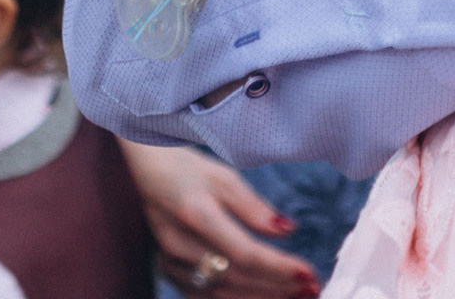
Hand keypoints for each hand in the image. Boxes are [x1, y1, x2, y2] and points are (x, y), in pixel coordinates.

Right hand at [118, 141, 320, 297]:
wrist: (143, 173)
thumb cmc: (187, 169)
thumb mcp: (223, 176)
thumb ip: (255, 207)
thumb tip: (289, 231)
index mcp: (195, 213)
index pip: (243, 253)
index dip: (278, 268)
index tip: (308, 273)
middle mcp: (180, 244)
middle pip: (236, 278)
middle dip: (277, 288)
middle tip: (311, 289)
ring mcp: (171, 263)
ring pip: (221, 295)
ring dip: (262, 298)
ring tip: (295, 295)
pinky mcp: (169, 273)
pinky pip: (206, 298)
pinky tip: (265, 296)